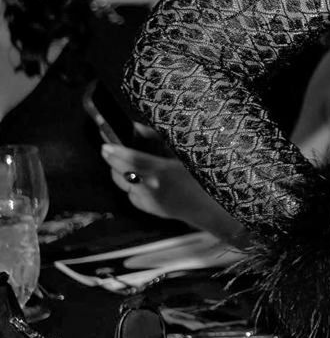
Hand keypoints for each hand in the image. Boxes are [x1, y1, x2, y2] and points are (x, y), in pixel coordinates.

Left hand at [103, 143, 248, 243]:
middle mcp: (153, 188)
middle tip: (109, 150)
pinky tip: (137, 180)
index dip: (115, 152)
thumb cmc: (206, 177)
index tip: (105, 144)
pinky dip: (131, 186)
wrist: (215, 209)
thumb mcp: (187, 154)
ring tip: (121, 163)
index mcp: (163, 171)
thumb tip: (137, 127)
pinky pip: (133, 196)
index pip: (130, 160)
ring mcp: (151, 201)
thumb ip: (159, 139)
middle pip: (121, 173)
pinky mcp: (151, 210)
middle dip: (113, 162)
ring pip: (123, 185)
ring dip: (119, 173)